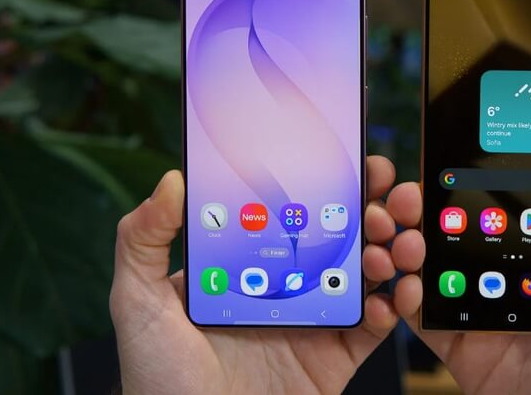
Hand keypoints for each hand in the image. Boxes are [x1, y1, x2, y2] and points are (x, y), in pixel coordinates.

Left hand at [110, 156, 419, 394]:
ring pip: (365, 273)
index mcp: (247, 262)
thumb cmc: (158, 379)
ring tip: (390, 247)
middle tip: (387, 195)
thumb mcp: (139, 302)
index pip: (292, 209)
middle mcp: (285, 284)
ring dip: (388, 251)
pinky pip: (373, 327)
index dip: (325, 180)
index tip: (350, 159)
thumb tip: (170, 181)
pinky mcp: (334, 356)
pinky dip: (392, 308)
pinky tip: (389, 298)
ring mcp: (313, 318)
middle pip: (338, 234)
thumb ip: (143, 240)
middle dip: (371, 209)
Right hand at [388, 163, 530, 394]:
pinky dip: (407, 303)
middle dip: (434, 210)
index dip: (484, 183)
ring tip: (406, 238)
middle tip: (416, 195)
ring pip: (437, 271)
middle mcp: (518, 284)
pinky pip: (427, 321)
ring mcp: (488, 315)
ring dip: (413, 248)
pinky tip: (406, 288)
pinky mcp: (466, 351)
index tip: (458, 156)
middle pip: (466, 235)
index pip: (515, 213)